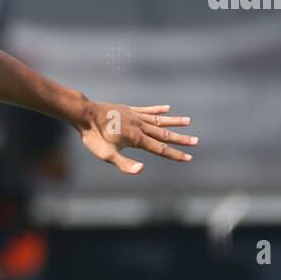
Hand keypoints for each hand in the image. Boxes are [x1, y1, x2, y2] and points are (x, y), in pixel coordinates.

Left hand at [78, 102, 196, 175]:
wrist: (84, 114)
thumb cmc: (93, 137)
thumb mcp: (106, 154)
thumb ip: (124, 164)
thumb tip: (141, 170)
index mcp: (137, 138)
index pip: (160, 148)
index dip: (175, 154)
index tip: (189, 158)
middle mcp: (139, 126)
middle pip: (164, 134)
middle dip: (180, 139)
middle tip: (196, 141)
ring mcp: (135, 116)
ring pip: (159, 120)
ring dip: (174, 122)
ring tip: (188, 121)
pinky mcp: (128, 110)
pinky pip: (147, 110)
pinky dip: (158, 110)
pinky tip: (167, 108)